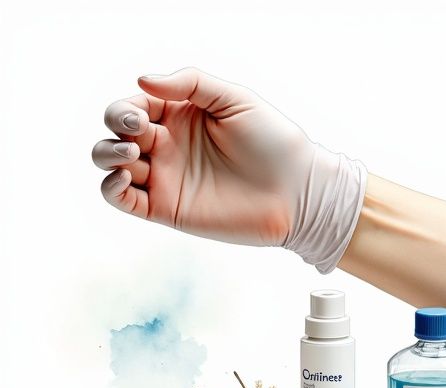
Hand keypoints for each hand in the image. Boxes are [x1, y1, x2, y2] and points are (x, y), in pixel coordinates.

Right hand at [92, 68, 365, 272]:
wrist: (298, 192)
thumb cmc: (275, 143)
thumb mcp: (236, 100)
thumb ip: (192, 83)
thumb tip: (143, 80)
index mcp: (181, 116)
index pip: (134, 104)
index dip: (126, 106)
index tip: (142, 112)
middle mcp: (168, 145)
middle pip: (116, 130)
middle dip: (115, 124)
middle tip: (138, 130)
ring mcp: (165, 176)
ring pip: (110, 162)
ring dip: (106, 153)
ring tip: (131, 153)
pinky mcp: (166, 208)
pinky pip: (121, 199)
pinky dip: (109, 188)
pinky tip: (123, 178)